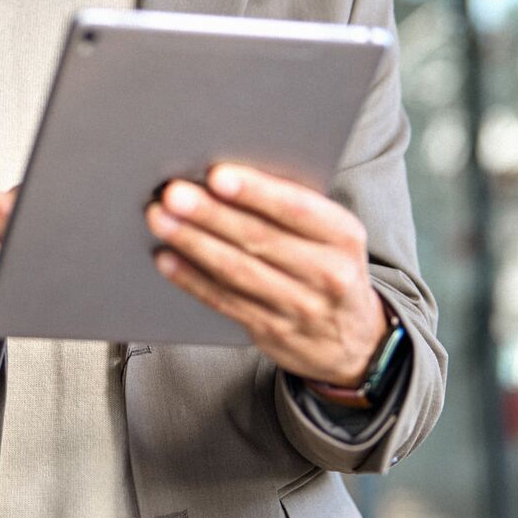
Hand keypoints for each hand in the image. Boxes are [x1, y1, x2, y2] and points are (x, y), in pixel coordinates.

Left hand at [144, 164, 388, 384]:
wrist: (356, 342)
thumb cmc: (331, 267)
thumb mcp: (334, 236)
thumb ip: (294, 208)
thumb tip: (226, 176)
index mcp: (343, 237)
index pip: (297, 209)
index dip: (255, 192)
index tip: (217, 175)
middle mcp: (327, 274)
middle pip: (259, 239)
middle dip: (211, 214)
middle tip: (173, 193)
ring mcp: (299, 308)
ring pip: (237, 271)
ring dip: (193, 242)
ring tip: (160, 219)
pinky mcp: (271, 332)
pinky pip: (224, 301)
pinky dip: (191, 279)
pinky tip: (166, 259)